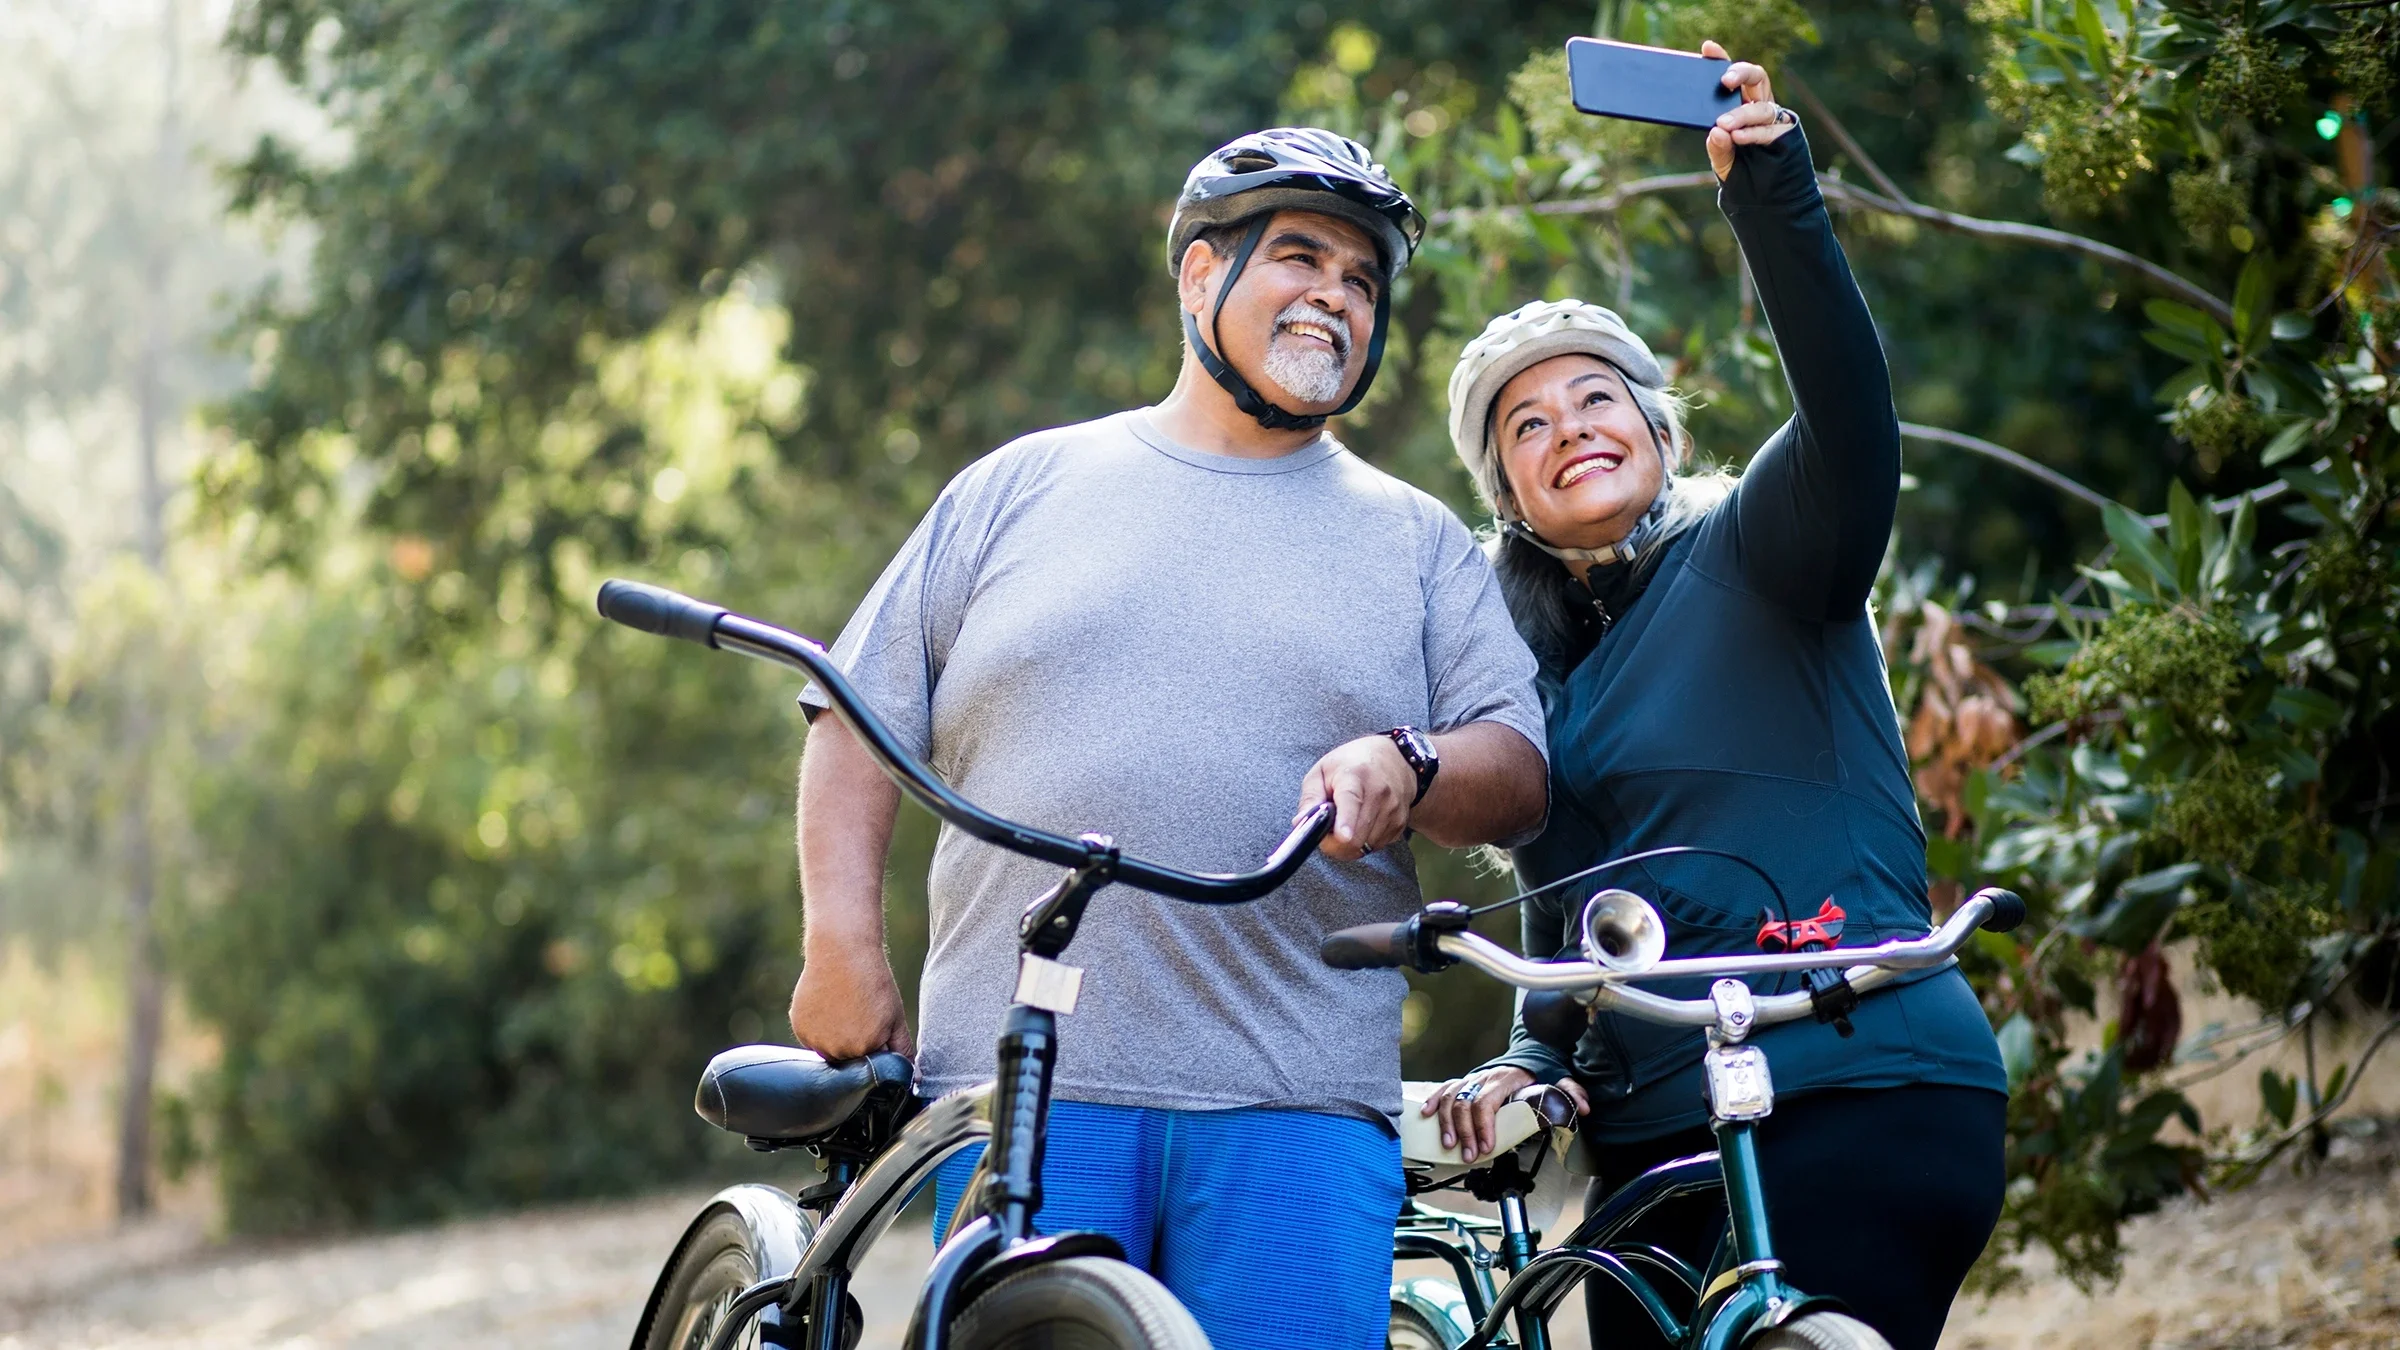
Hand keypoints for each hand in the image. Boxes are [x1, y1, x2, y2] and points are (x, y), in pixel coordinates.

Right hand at [788, 947, 913, 1059]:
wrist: (842, 952)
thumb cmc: (873, 982)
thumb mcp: (895, 1017)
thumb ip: (902, 1050)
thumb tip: (913, 1079)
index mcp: (866, 1048)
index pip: (871, 1064)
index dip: (875, 1046)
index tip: (874, 1024)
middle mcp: (839, 1050)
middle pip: (849, 1061)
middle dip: (855, 1045)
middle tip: (858, 1013)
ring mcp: (816, 1040)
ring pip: (829, 1052)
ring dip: (836, 1039)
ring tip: (845, 1008)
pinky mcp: (800, 1028)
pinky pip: (812, 1039)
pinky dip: (819, 1028)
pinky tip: (829, 1005)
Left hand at [1294, 734, 1417, 860]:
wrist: (1395, 760)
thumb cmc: (1353, 764)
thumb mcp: (1323, 771)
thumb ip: (1310, 798)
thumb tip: (1300, 823)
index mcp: (1355, 776)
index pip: (1351, 801)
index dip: (1345, 822)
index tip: (1342, 835)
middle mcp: (1379, 794)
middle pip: (1356, 836)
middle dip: (1334, 842)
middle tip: (1328, 827)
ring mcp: (1393, 811)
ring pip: (1364, 847)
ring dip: (1349, 843)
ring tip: (1347, 820)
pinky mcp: (1400, 825)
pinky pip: (1375, 847)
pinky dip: (1364, 841)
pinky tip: (1362, 822)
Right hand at [1420, 1068, 1592, 1160]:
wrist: (1528, 1053)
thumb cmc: (1541, 1072)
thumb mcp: (1558, 1079)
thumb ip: (1570, 1093)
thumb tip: (1585, 1108)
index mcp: (1505, 1078)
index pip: (1486, 1102)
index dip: (1483, 1126)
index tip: (1486, 1147)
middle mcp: (1485, 1077)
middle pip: (1465, 1104)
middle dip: (1465, 1133)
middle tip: (1469, 1156)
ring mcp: (1472, 1078)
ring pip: (1451, 1098)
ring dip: (1446, 1123)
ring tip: (1449, 1146)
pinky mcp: (1463, 1081)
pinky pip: (1443, 1089)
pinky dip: (1432, 1102)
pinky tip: (1426, 1117)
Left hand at [1700, 40, 1794, 180]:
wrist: (1766, 200)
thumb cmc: (1743, 174)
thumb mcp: (1723, 162)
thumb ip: (1718, 149)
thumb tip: (1715, 132)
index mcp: (1742, 105)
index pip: (1733, 77)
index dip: (1721, 60)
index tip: (1707, 48)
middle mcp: (1759, 106)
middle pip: (1756, 78)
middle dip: (1741, 74)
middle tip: (1724, 81)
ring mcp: (1775, 120)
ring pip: (1762, 106)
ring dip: (1742, 114)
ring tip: (1724, 124)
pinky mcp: (1786, 135)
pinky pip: (1770, 129)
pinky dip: (1753, 132)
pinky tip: (1738, 136)